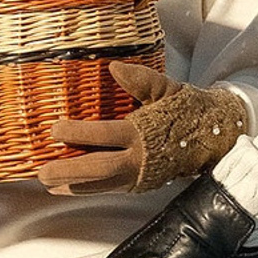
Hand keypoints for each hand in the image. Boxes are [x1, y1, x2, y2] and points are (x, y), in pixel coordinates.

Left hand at [40, 63, 249, 197]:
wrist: (214, 137)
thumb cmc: (187, 109)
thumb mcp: (167, 89)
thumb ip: (141, 79)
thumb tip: (114, 68)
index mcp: (144, 133)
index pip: (105, 135)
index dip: (78, 133)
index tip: (55, 129)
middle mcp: (140, 159)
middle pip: (98, 169)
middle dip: (68, 170)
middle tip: (42, 170)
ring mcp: (140, 175)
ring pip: (101, 185)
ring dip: (73, 185)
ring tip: (48, 183)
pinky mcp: (140, 183)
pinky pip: (108, 188)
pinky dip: (86, 188)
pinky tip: (68, 187)